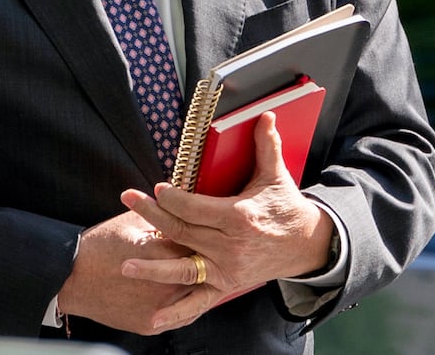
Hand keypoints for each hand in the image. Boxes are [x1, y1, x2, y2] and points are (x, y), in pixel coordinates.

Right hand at [56, 210, 199, 334]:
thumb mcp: (131, 222)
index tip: (205, 230)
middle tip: (207, 250)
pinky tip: (188, 294)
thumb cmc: (98, 247)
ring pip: (195, 296)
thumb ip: (160, 215)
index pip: (196, 242)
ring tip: (203, 272)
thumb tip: (181, 205)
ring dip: (199, 284)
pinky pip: (181, 317)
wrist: (70, 278)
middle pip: (200, 271)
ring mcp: (159, 307)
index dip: (202, 235)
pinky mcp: (151, 324)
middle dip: (203, 260)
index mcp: (161, 254)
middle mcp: (164, 284)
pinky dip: (187, 306)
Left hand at [119, 112, 334, 328]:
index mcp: (240, 217)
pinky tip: (152, 319)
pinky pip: (197, 301)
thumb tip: (265, 115)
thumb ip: (267, 146)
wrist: (307, 245)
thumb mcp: (277, 176)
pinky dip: (176, 313)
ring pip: (184, 268)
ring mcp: (227, 269)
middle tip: (128, 199)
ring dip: (153, 267)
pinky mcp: (226, 286)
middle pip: (183, 231)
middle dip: (152, 215)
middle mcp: (231, 246)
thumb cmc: (286, 208)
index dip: (174, 199)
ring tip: (127, 262)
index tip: (156, 188)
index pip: (198, 208)